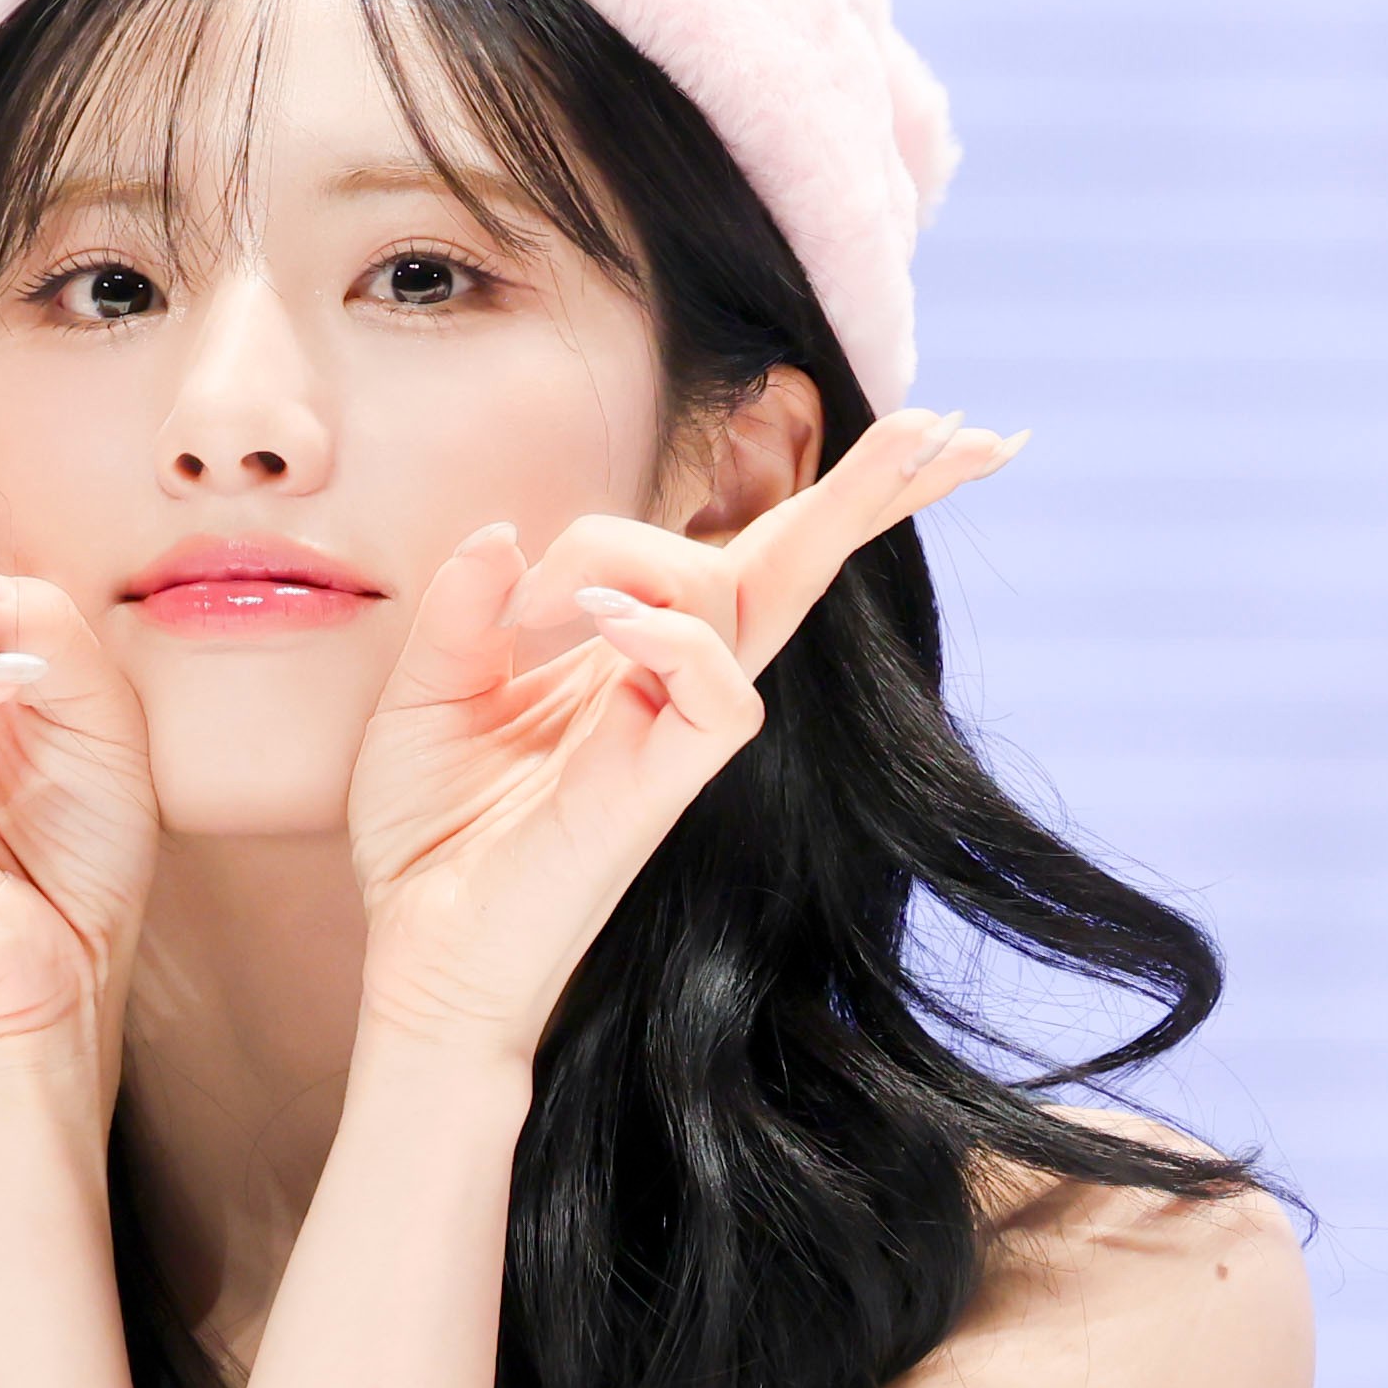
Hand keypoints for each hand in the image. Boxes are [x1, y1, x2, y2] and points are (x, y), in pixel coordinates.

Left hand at [344, 407, 1021, 1055]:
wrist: (420, 959)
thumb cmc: (430, 841)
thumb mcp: (424, 694)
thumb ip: (465, 609)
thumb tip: (508, 534)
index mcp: (633, 659)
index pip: (745, 561)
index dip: (823, 500)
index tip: (919, 432)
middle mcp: (672, 691)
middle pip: (795, 572)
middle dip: (873, 493)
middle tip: (967, 427)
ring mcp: (675, 740)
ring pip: (737, 601)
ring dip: (641, 555)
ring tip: (545, 602)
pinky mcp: (661, 790)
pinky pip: (716, 696)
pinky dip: (666, 630)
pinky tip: (602, 611)